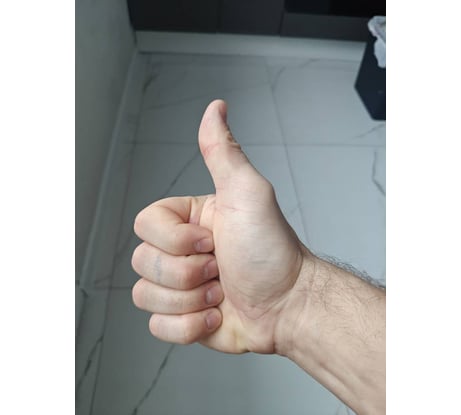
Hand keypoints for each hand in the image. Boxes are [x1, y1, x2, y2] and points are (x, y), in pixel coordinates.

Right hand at [131, 99, 311, 353]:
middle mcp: (179, 251)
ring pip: (144, 294)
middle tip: (221, 267)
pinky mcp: (182, 318)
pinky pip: (156, 325)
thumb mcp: (247, 193)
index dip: (174, 239)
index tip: (212, 240)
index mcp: (187, 220)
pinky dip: (189, 326)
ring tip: (221, 291)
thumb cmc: (272, 250)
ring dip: (190, 299)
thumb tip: (215, 108)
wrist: (289, 305)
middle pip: (142, 262)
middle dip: (187, 272)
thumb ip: (222, 152)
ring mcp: (179, 286)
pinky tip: (216, 313)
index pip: (143, 224)